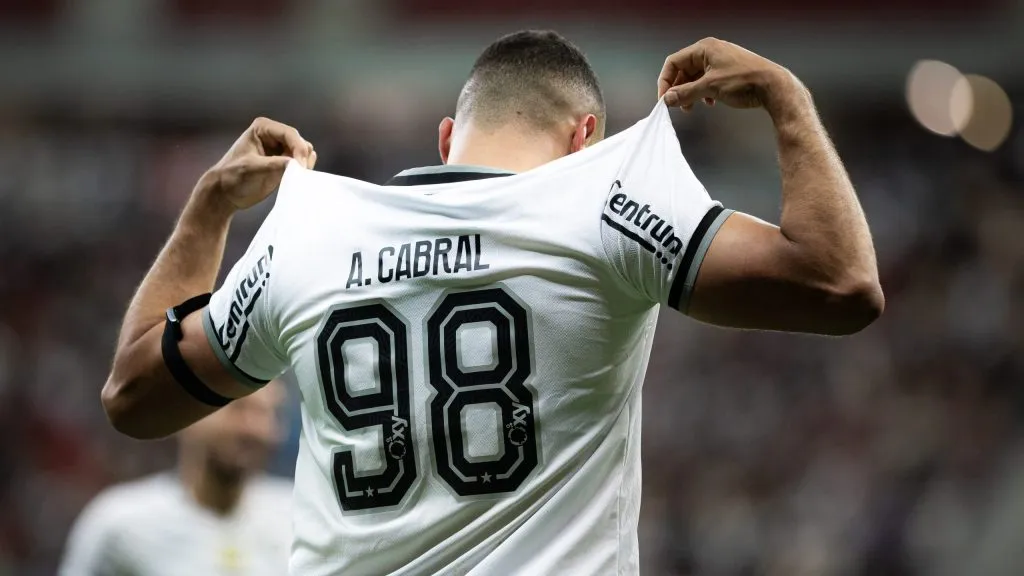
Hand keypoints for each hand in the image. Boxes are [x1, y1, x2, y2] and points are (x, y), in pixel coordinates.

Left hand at [202, 117, 316, 211]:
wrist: (225, 194)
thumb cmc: (232, 177)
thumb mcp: (251, 168)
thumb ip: (274, 164)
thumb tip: (297, 164)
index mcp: (263, 128)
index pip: (289, 134)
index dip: (298, 148)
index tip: (301, 166)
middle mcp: (274, 136)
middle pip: (299, 142)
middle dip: (301, 157)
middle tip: (299, 174)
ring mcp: (280, 150)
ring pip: (304, 153)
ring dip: (303, 164)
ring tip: (294, 177)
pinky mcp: (284, 164)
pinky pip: (301, 164)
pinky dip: (302, 170)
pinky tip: (294, 178)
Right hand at [658, 38, 801, 113]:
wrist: (773, 86)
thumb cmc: (743, 81)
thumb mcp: (710, 87)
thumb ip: (685, 93)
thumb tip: (667, 99)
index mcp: (704, 48)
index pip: (674, 62)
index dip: (665, 81)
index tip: (664, 99)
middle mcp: (710, 51)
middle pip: (683, 70)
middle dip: (678, 89)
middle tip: (677, 106)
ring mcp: (720, 61)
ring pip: (695, 77)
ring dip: (690, 93)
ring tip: (691, 108)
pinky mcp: (727, 71)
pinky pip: (707, 81)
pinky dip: (703, 93)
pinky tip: (709, 103)